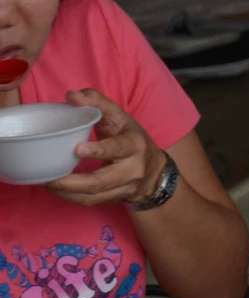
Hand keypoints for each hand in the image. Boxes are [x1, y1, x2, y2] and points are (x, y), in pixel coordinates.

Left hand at [47, 90, 169, 205]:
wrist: (154, 170)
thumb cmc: (131, 137)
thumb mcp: (120, 117)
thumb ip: (97, 102)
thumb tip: (71, 96)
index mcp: (135, 146)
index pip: (118, 149)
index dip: (100, 150)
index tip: (77, 149)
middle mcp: (132, 170)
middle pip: (102, 181)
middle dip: (74, 182)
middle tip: (49, 177)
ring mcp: (124, 187)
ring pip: (94, 196)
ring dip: (67, 192)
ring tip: (46, 183)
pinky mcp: (115, 198)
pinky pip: (91, 202)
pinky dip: (70, 198)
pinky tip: (54, 189)